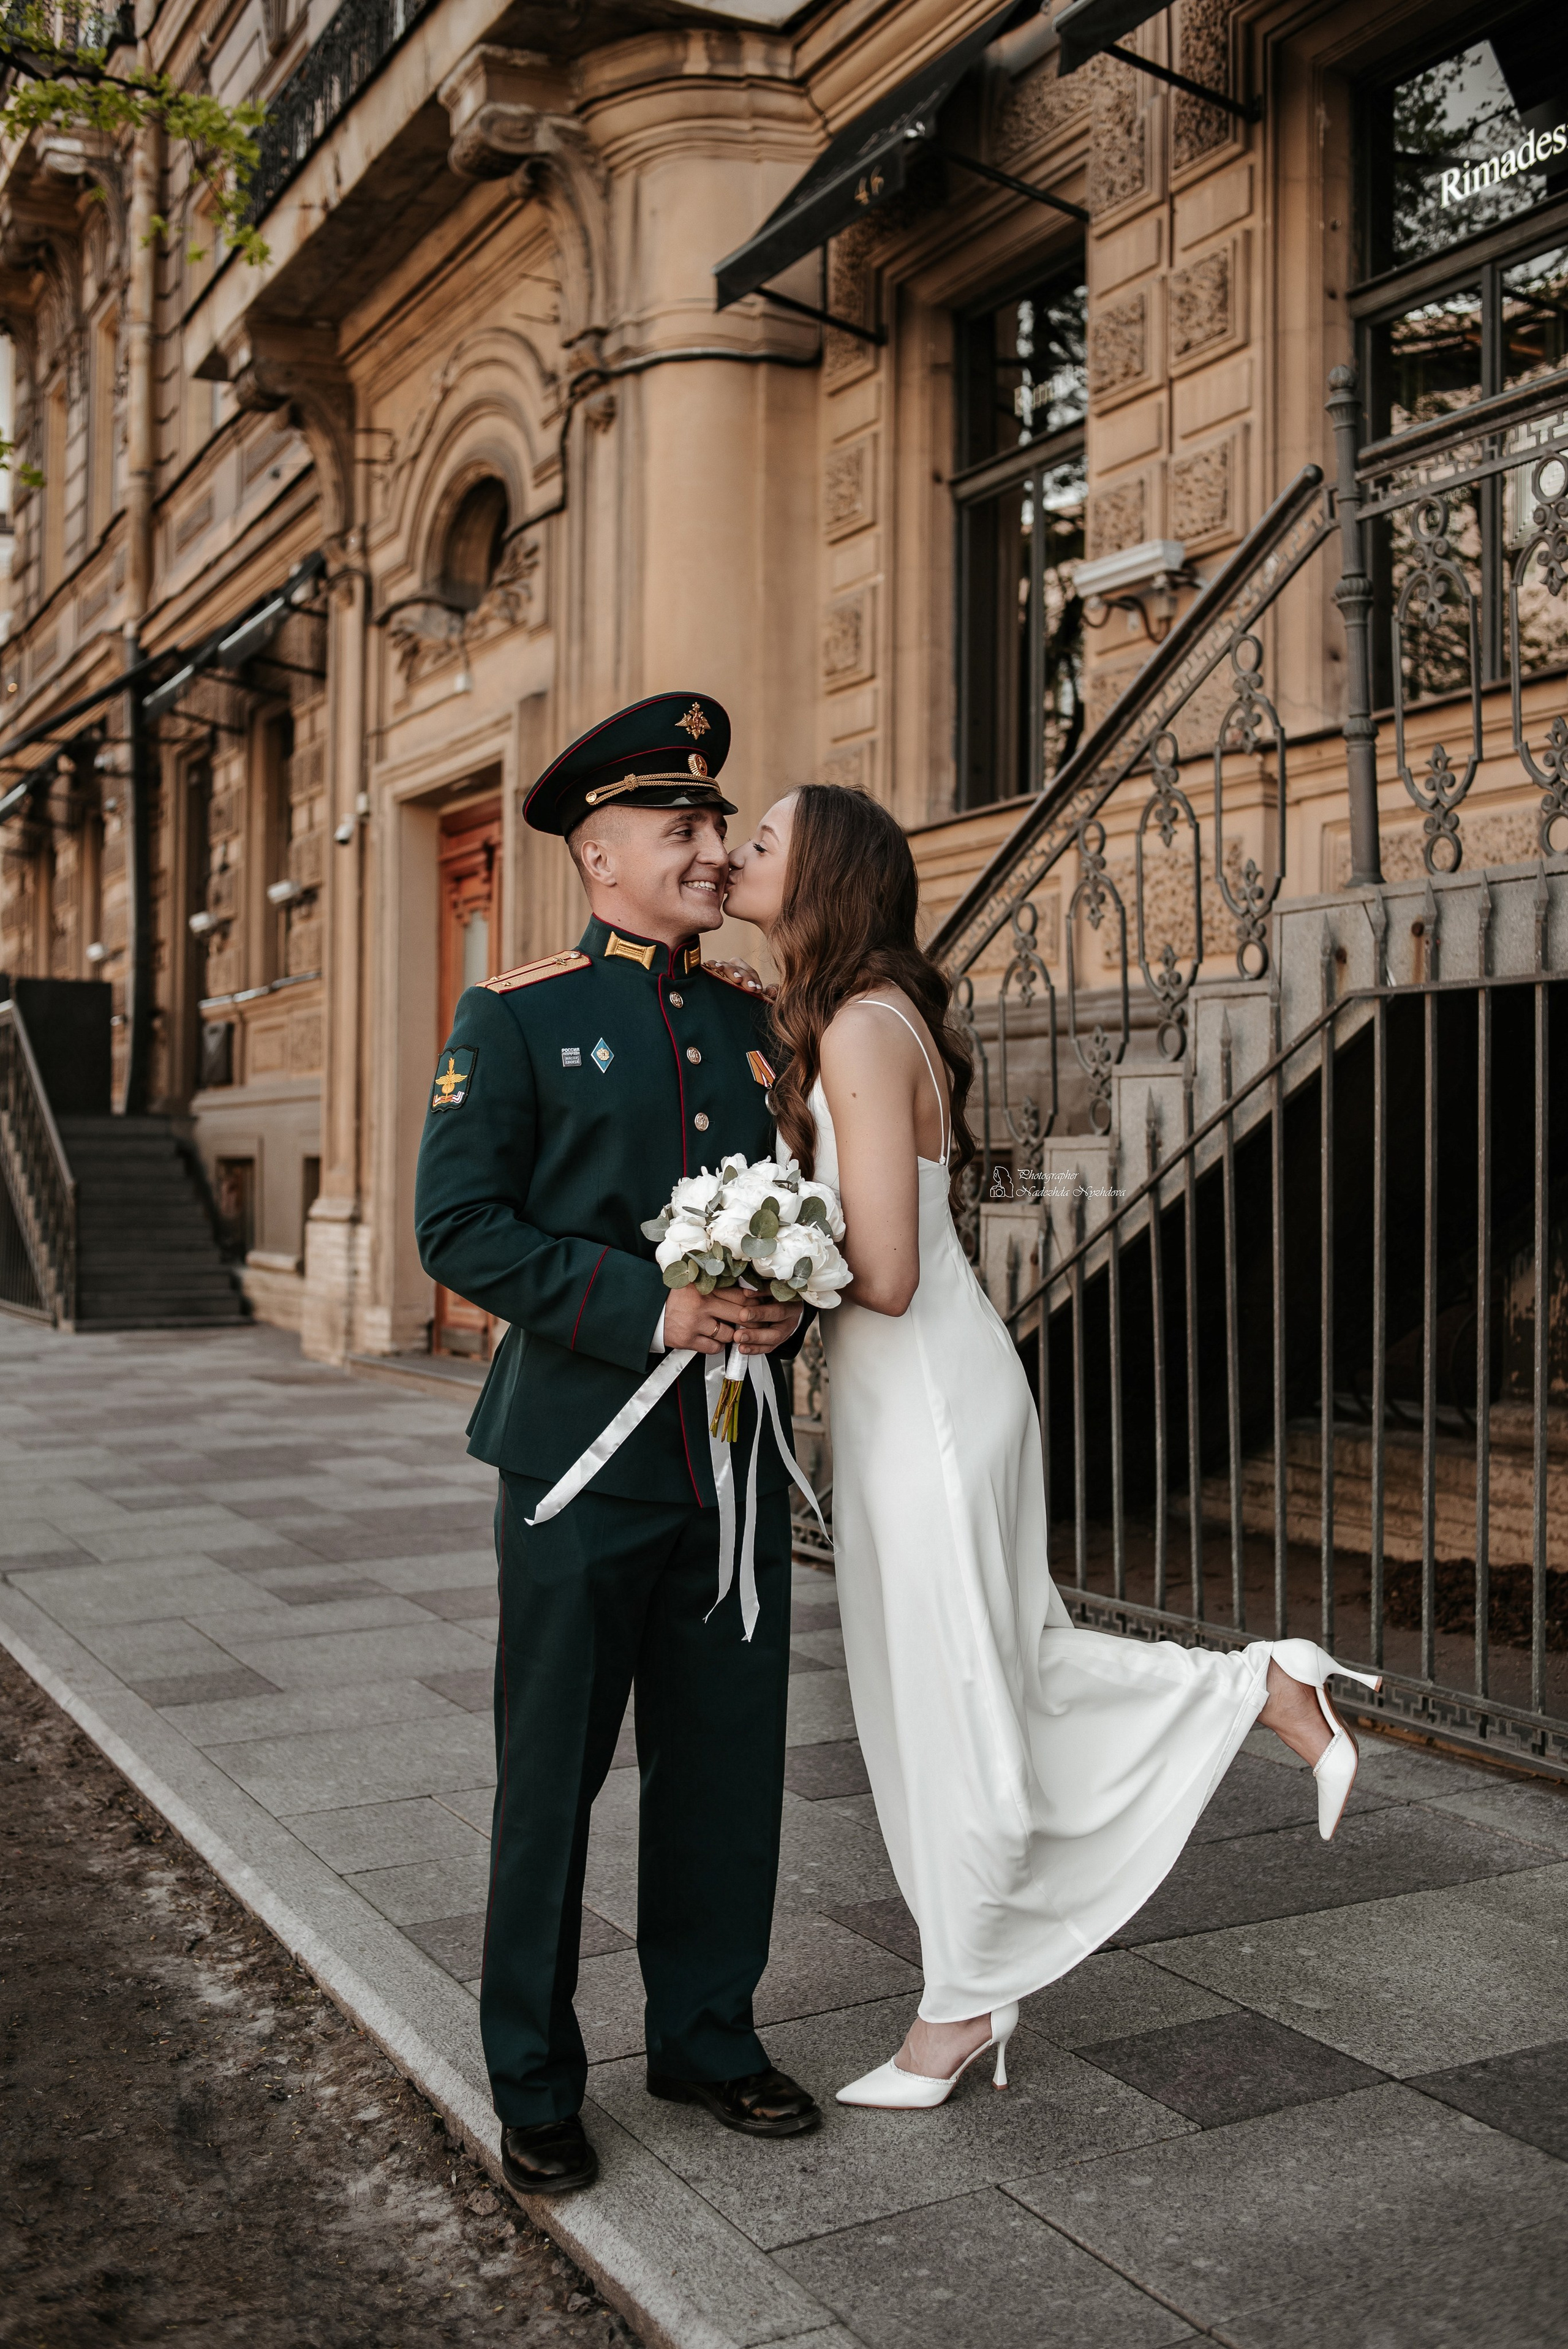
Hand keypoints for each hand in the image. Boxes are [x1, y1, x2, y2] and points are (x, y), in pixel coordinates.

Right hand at [662, 1285, 801, 1356]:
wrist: (648, 1311)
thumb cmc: (674, 1295)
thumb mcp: (694, 1282)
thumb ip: (716, 1284)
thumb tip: (745, 1289)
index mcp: (705, 1287)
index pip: (740, 1295)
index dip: (754, 1301)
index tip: (762, 1304)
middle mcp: (702, 1304)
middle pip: (740, 1315)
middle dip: (752, 1321)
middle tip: (758, 1323)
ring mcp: (696, 1324)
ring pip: (729, 1334)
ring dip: (733, 1335)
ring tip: (733, 1331)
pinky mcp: (688, 1340)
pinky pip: (714, 1348)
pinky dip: (718, 1346)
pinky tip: (715, 1339)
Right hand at [705, 957, 773, 999]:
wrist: (724, 1007)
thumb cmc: (740, 998)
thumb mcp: (755, 996)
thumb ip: (768, 993)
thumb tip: (774, 990)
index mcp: (743, 969)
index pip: (751, 972)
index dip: (755, 980)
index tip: (758, 989)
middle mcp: (732, 966)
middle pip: (740, 968)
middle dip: (746, 978)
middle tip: (751, 988)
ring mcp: (721, 967)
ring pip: (727, 966)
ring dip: (733, 972)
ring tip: (737, 980)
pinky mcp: (709, 969)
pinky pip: (711, 964)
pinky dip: (714, 964)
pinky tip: (716, 968)